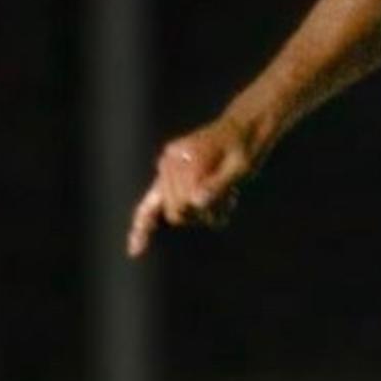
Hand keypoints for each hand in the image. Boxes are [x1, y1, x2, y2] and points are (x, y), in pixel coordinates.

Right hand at [127, 119, 257, 257]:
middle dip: (203, 214)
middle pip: (177, 212)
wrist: (241, 131)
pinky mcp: (167, 179)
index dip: (208, 207)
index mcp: (185, 157)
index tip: (230, 196)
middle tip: (228, 199)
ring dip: (201, 215)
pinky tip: (136, 250)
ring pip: (174, 215)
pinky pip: (148, 206)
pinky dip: (142, 226)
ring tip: (222, 198)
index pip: (186, 202)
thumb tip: (196, 202)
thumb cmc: (244, 149)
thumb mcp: (241, 167)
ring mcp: (165, 170)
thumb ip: (218, 185)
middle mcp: (169, 161)